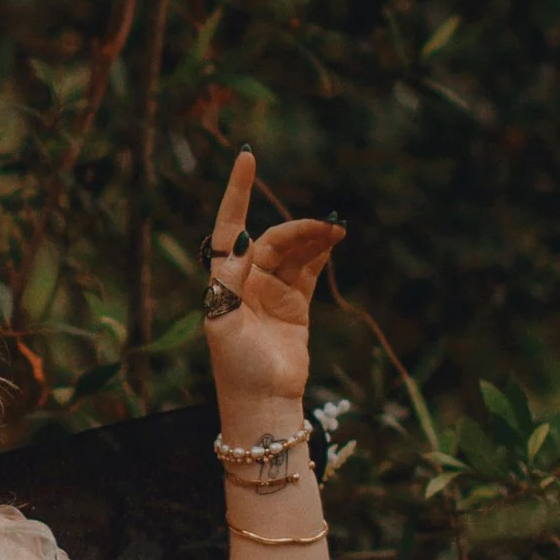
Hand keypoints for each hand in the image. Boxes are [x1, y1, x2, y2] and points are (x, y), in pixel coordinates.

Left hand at [203, 146, 343, 420]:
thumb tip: (237, 238)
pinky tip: (334, 239)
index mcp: (222, 281)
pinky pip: (308, 268)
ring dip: (313, 237)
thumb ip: (231, 279)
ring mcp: (271, 291)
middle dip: (296, 228)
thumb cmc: (237, 367)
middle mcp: (245, 281)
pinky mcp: (295, 304)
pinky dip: (321, 252)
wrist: (264, 403)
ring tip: (336, 230)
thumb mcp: (225, 322)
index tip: (247, 156)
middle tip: (326, 226)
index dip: (236, 192)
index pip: (229, 226)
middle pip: (271, 239)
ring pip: (293, 251)